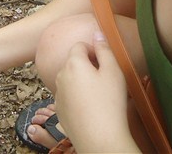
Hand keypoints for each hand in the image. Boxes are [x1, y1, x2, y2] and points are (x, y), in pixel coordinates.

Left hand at [54, 32, 138, 152]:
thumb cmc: (110, 103)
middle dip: (87, 66)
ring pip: (70, 79)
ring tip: (98, 96)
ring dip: (81, 82)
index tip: (105, 64)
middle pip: (73, 62)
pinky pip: (68, 96)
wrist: (99, 139)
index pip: (80, 46)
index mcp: (74, 63)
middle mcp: (61, 75)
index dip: (93, 51)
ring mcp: (57, 94)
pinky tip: (90, 108)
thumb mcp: (114, 71)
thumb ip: (105, 49)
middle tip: (104, 81)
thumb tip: (97, 33)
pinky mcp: (59, 110)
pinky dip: (77, 97)